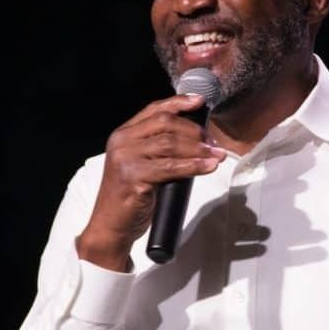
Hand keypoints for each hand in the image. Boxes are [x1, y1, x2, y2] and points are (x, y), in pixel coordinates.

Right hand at [76, 94, 226, 270]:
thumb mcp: (142, 165)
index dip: (179, 103)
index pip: (154, 110)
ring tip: (217, 155)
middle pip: (166, 124)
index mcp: (123, 134)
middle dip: (195, 131)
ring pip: (170, 143)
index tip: (200, 102)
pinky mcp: (133, 177)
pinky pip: (171, 167)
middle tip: (213, 144)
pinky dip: (194, 166)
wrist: (111, 227)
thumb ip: (158, 148)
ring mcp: (125, 158)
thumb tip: (197, 138)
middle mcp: (122, 141)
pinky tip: (208, 167)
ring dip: (199, 148)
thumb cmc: (130, 198)